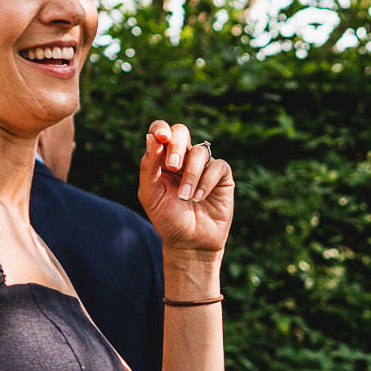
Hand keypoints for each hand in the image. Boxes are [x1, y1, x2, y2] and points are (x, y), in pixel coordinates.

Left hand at [138, 120, 233, 256]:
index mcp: (162, 159)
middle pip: (181, 132)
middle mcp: (183, 158)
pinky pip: (217, 166)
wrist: (190, 242)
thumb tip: (152, 138)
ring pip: (200, 152)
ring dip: (191, 175)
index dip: (161, 128)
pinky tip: (199, 197)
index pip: (161, 132)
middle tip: (173, 166)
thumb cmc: (167, 219)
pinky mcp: (221, 176)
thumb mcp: (151, 194)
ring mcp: (203, 166)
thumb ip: (149, 166)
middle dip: (177, 146)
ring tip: (186, 197)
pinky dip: (207, 181)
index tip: (161, 137)